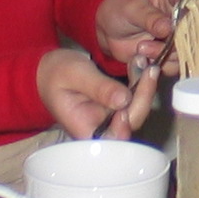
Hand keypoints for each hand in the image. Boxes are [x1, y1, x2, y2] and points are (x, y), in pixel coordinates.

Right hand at [36, 47, 157, 139]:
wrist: (50, 70)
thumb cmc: (55, 73)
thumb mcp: (74, 74)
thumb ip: (99, 87)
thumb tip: (124, 99)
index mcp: (86, 130)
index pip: (112, 137)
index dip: (125, 124)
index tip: (128, 100)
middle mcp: (103, 129)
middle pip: (131, 121)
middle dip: (143, 95)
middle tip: (148, 68)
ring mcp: (113, 118)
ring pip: (138, 108)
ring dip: (144, 85)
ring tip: (142, 60)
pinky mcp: (119, 107)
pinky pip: (136, 99)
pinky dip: (141, 82)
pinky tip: (140, 64)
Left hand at [94, 0, 185, 69]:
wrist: (108, 28)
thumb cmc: (120, 7)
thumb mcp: (132, 7)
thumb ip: (150, 17)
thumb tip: (168, 27)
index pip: (193, 1)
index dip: (190, 14)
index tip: (175, 24)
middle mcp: (183, 15)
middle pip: (195, 31)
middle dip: (177, 41)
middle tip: (157, 39)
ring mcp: (178, 36)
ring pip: (186, 51)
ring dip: (165, 54)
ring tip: (141, 47)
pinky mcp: (172, 54)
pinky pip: (175, 65)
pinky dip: (160, 65)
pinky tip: (142, 57)